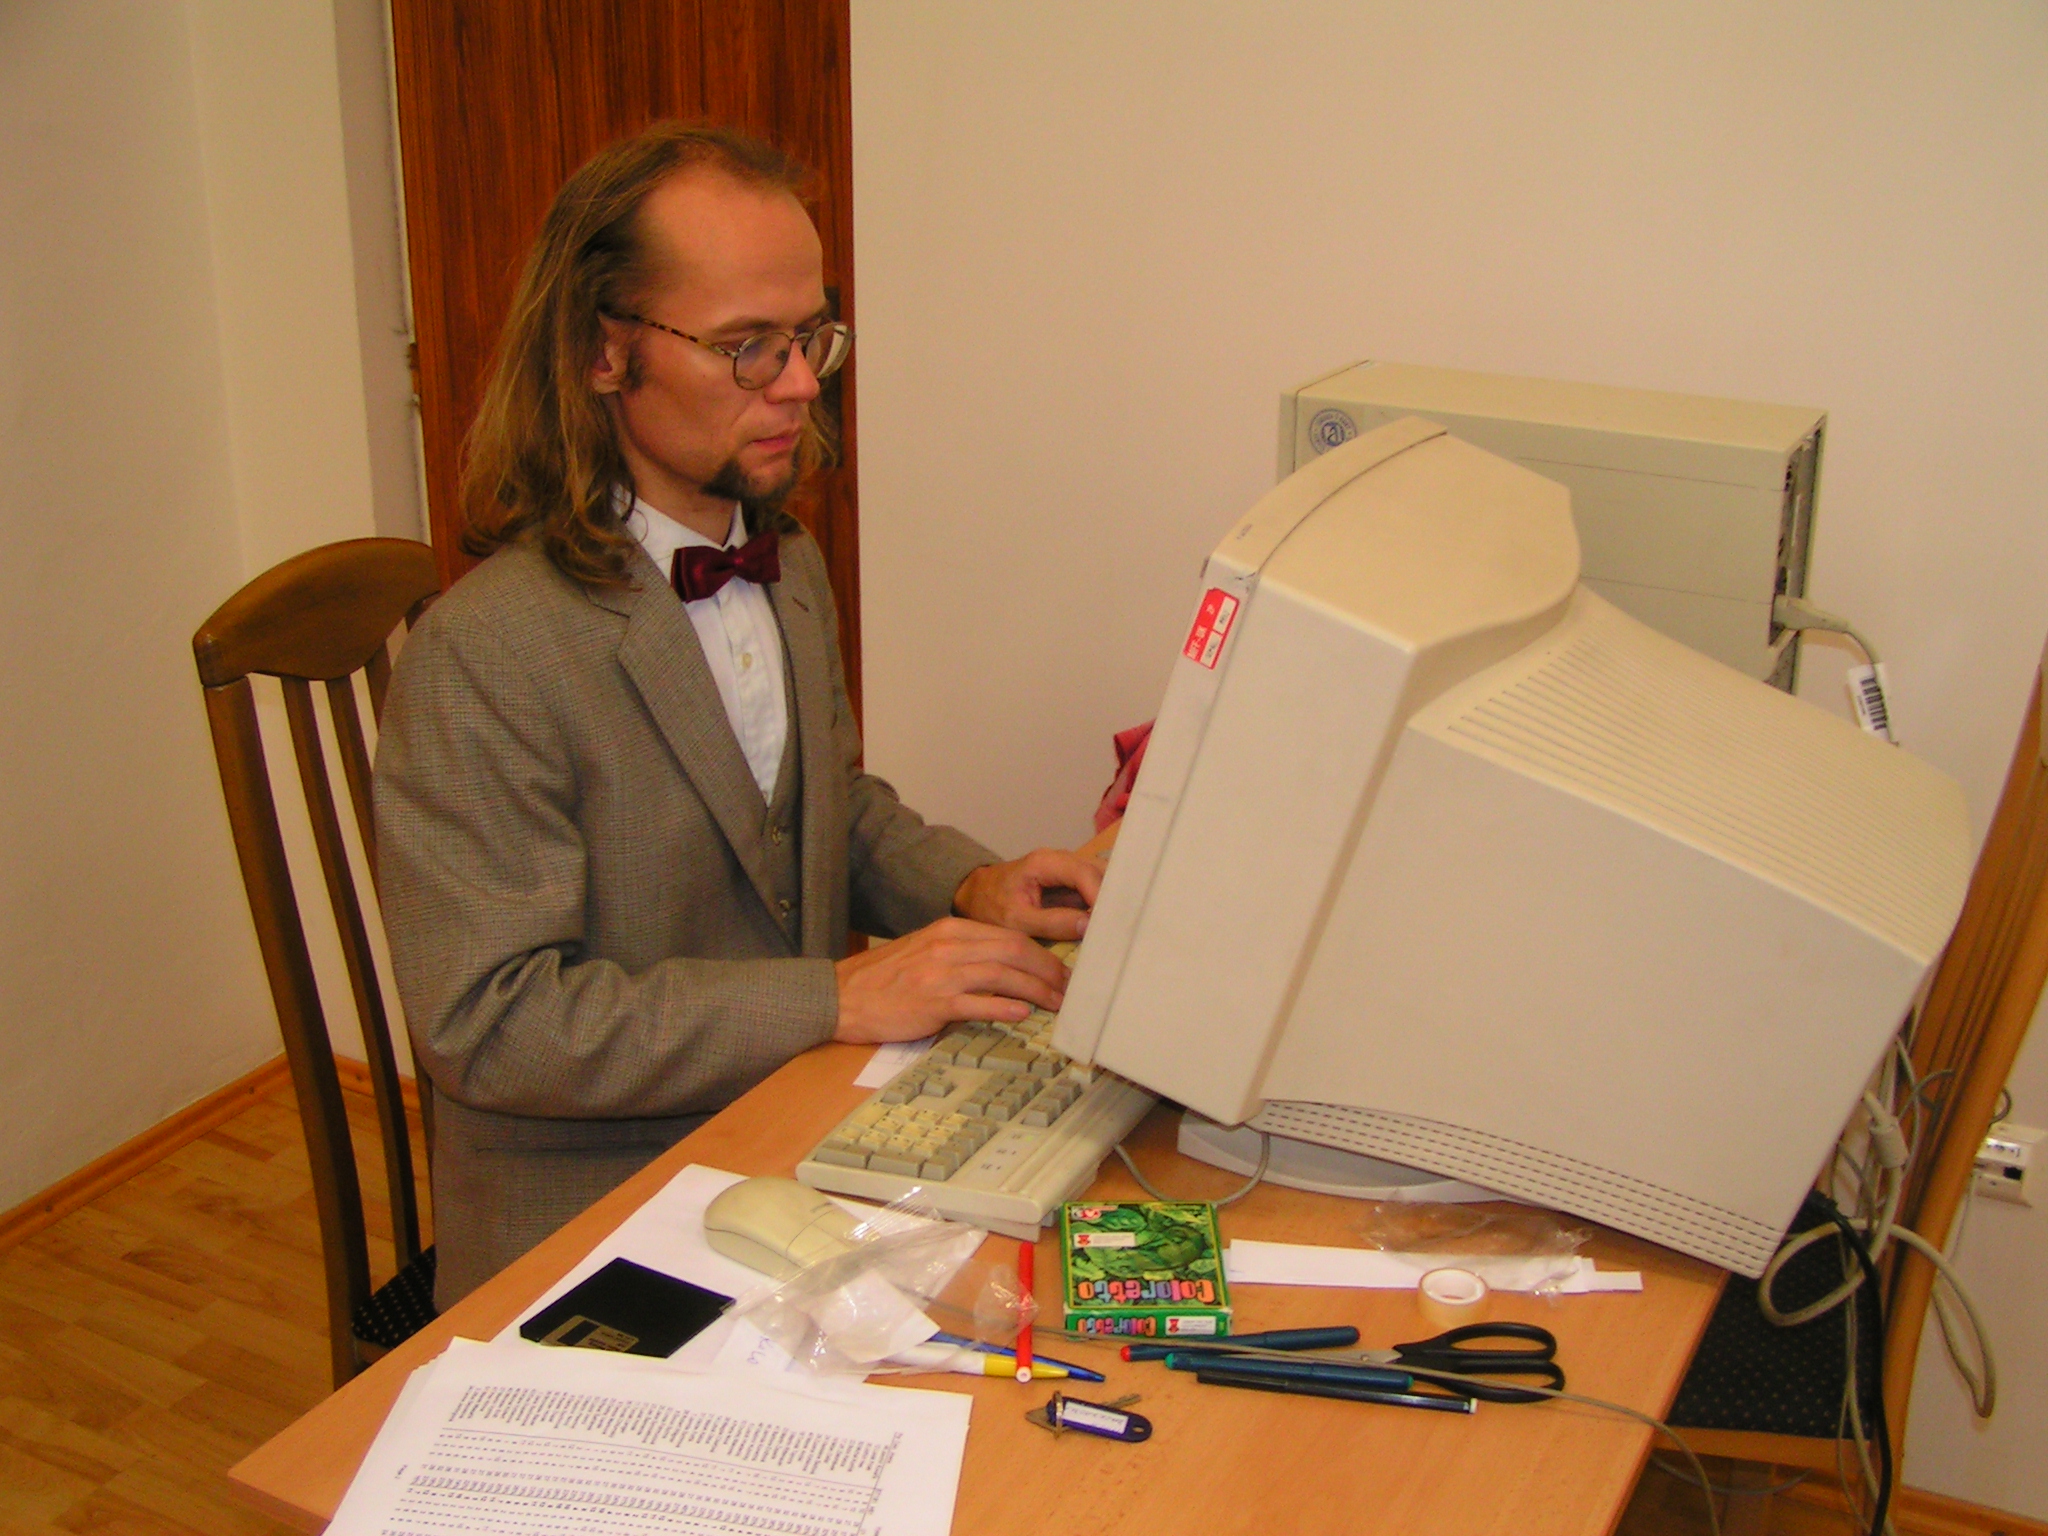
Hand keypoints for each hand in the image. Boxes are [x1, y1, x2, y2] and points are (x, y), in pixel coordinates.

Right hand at [833, 917, 1070, 1043]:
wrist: (843, 995)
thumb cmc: (886, 978)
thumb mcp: (926, 951)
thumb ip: (963, 954)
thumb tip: (1005, 969)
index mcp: (949, 930)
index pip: (1008, 935)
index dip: (1040, 953)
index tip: (1059, 969)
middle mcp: (948, 946)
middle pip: (1013, 951)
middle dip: (1047, 969)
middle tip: (1068, 987)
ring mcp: (941, 974)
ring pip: (1002, 975)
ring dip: (1036, 990)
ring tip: (1056, 1003)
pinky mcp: (932, 1003)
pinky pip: (977, 1003)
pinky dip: (1003, 1007)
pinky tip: (1022, 1013)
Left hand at [952, 848, 1105, 941]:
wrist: (976, 896)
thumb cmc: (991, 906)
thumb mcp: (1016, 921)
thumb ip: (1051, 922)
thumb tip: (1088, 926)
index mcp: (1045, 863)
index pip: (1084, 873)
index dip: (1100, 896)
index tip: (1109, 923)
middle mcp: (1061, 860)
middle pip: (1100, 871)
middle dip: (1113, 896)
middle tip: (1123, 926)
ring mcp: (1068, 870)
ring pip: (1102, 878)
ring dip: (1111, 900)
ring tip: (1119, 926)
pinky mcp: (1071, 883)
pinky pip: (1095, 889)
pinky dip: (1104, 904)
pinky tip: (1110, 924)